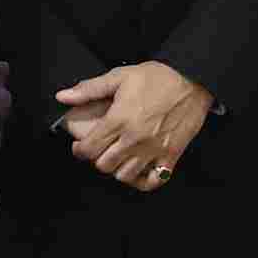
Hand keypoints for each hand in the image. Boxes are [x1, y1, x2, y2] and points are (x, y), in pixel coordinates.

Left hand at [59, 59, 215, 189]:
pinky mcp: (170, 155)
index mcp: (119, 120)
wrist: (193, 80)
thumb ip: (90, 89)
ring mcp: (153, 150)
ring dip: (118, 169)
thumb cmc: (158, 77)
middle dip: (97, 159)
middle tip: (100, 150)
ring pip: (125, 175)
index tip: (80, 146)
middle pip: (104, 165)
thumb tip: (64, 96)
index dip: (79, 150)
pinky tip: (139, 170)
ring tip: (119, 158)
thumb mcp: (120, 76)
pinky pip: (153, 180)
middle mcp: (134, 139)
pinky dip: (143, 180)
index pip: (89, 148)